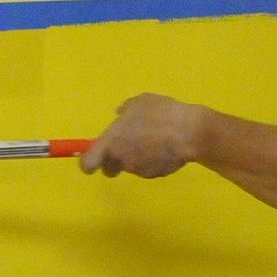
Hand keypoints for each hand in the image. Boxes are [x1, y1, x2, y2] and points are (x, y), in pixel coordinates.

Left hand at [80, 94, 200, 177]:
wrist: (189, 132)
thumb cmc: (160, 113)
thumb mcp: (139, 102)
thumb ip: (126, 110)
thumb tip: (120, 115)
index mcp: (111, 142)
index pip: (88, 164)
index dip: (87, 164)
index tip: (91, 161)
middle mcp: (121, 159)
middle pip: (109, 169)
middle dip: (114, 162)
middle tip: (126, 148)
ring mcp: (139, 170)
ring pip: (131, 167)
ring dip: (136, 158)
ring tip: (154, 142)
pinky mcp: (155, 174)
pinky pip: (149, 168)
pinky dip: (153, 161)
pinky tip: (165, 148)